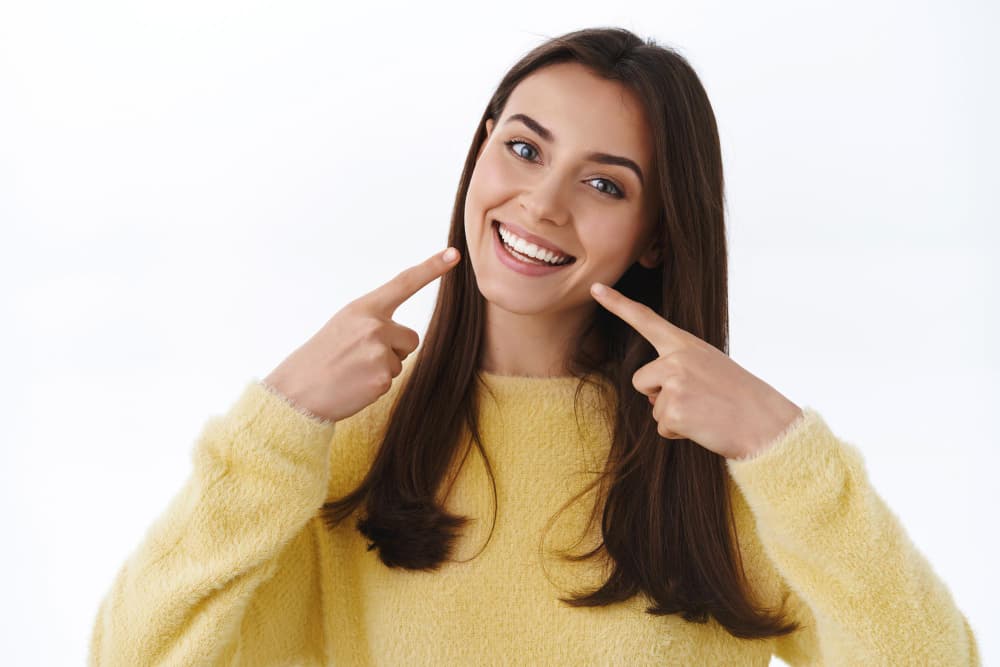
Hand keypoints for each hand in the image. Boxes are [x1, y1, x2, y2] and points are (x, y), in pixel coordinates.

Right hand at [263, 247, 461, 422]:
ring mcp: (379, 351)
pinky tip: (355, 385)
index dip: (431, 268)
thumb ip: (372, 321)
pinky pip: (393, 378)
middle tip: (360, 359)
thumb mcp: (343, 326)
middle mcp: (374, 325)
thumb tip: (400, 334)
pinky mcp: (383, 377)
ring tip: (353, 371)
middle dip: (394, 350)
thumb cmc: (320, 359)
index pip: (403, 283)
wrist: (297, 392)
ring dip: (383, 368)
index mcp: (362, 308)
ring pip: (401, 360)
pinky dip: (376, 385)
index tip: (454, 254)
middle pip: (410, 337)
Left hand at [590, 283, 802, 459]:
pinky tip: (704, 426)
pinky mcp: (672, 411)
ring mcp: (673, 383)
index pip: (646, 319)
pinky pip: (662, 427)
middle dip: (660, 395)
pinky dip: (679, 433)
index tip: (595, 288)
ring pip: (652, 406)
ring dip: (673, 415)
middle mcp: (676, 358)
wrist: (767, 424)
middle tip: (699, 400)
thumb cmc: (741, 397)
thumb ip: (679, 367)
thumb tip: (653, 393)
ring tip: (705, 412)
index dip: (617, 303)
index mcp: (686, 344)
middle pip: (642, 380)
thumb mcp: (711, 367)